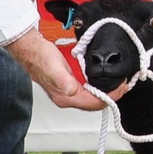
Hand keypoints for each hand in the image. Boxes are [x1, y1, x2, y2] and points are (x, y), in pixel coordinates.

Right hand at [6, 30, 127, 109]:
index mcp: (65, 97)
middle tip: (123, 87)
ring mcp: (68, 93)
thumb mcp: (54, 67)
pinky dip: (99, 89)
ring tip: (118, 86)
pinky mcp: (69, 87)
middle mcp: (67, 98)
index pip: (94, 104)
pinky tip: (105, 83)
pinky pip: (88, 92)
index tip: (120, 88)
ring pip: (92, 99)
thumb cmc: (40, 56)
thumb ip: (64, 81)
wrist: (30, 49)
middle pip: (95, 104)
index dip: (110, 98)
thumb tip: (72, 91)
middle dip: (111, 97)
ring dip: (107, 94)